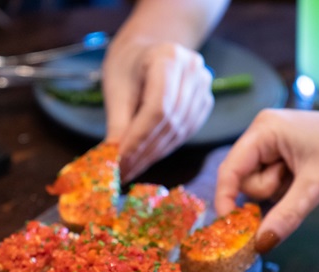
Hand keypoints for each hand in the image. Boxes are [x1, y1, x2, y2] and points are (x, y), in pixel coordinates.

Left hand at [103, 37, 213, 180]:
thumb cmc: (127, 67)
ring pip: (178, 131)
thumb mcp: (116, 89)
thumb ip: (117, 124)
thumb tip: (115, 159)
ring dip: (152, 155)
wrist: (146, 52)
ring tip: (129, 169)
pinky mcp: (204, 102)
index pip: (157, 108)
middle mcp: (192, 69)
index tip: (119, 160)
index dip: (138, 138)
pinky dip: (163, 149)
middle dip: (143, 151)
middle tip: (121, 172)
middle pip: (169, 121)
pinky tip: (145, 159)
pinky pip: (184, 132)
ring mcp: (203, 86)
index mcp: (168, 57)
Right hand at [214, 109, 318, 252]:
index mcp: (264, 129)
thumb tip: (260, 245)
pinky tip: (302, 180)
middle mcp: (262, 132)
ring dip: (278, 191)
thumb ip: (285, 215)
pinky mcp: (280, 151)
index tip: (230, 226)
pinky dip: (283, 187)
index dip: (225, 199)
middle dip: (267, 191)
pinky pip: (269, 179)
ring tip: (305, 179)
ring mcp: (271, 141)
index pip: (230, 170)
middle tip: (295, 186)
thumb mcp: (315, 188)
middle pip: (243, 179)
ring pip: (256, 182)